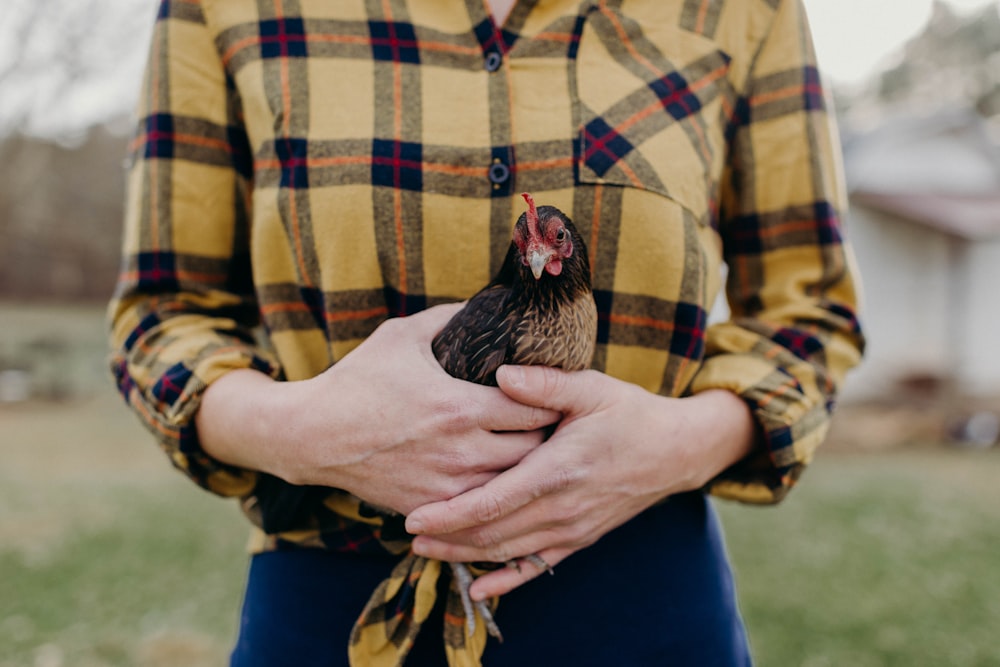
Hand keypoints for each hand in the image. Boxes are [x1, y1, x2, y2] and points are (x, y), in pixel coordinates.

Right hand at [196, 304, 560, 514]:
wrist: (312, 436)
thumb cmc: (359, 380)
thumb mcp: (403, 335)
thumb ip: (449, 317)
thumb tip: (487, 301)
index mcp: (461, 407)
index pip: (536, 408)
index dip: (553, 400)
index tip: (555, 394)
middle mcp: (461, 452)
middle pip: (535, 451)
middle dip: (546, 437)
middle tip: (550, 425)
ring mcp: (448, 486)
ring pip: (514, 485)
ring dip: (525, 468)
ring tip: (532, 452)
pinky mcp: (432, 508)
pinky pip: (483, 508)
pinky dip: (495, 493)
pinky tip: (499, 478)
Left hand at [404, 365, 754, 599]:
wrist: (676, 452)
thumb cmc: (630, 414)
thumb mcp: (592, 389)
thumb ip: (546, 384)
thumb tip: (500, 373)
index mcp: (559, 470)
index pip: (493, 501)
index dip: (451, 513)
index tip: (414, 515)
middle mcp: (563, 508)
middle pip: (493, 533)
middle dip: (447, 537)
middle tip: (407, 532)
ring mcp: (572, 528)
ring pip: (509, 551)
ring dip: (466, 554)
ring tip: (427, 551)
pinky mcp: (579, 538)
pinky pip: (537, 566)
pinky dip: (506, 579)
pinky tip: (479, 588)